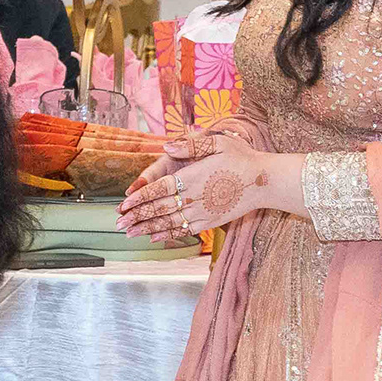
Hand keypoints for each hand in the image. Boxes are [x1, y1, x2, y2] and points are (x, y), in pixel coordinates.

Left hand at [120, 138, 267, 242]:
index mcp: (191, 177)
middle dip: (136, 217)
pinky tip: (153, 237)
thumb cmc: (241, 158)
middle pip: (158, 209)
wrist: (263, 181)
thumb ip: (190, 144)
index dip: (139, 198)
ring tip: (129, 234)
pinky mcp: (209, 222)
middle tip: (118, 223)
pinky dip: (167, 235)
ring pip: (168, 223)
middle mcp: (193, 198)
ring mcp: (201, 213)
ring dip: (146, 229)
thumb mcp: (217, 143)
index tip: (123, 204)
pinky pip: (183, 230)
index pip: (158, 189)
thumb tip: (166, 146)